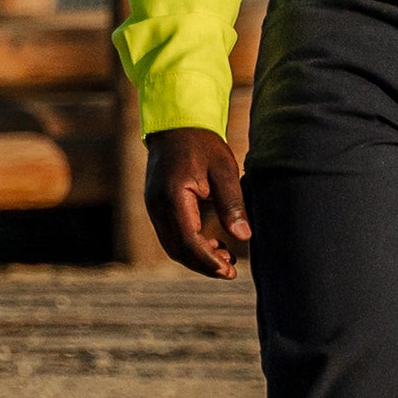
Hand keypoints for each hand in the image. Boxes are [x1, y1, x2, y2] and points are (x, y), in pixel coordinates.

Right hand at [142, 127, 251, 278]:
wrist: (175, 125)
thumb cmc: (202, 144)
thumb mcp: (223, 170)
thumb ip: (232, 204)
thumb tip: (243, 237)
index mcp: (172, 196)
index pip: (188, 240)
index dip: (208, 260)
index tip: (229, 271)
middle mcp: (157, 206)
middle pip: (177, 249)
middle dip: (203, 264)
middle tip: (231, 272)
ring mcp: (154, 207)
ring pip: (172, 245)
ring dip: (196, 257)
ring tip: (225, 259)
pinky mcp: (157, 206)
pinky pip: (171, 234)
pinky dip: (189, 245)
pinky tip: (211, 243)